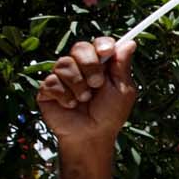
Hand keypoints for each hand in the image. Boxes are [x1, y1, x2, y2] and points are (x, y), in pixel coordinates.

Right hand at [36, 36, 136, 152]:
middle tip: (97, 84)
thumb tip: (130, 43)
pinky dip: (64, 95)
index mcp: (101, 65)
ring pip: (64, 63)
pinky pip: (51, 81)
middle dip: (90, 65)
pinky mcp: (47, 88)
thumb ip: (122, 67)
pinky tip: (70, 105)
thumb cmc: (109, 115)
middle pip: (79, 47)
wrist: (91, 136)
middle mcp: (80, 66)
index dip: (101, 45)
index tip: (106, 52)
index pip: (99, 43)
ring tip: (84, 100)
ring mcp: (62, 76)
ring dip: (78, 84)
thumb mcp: (122, 91)